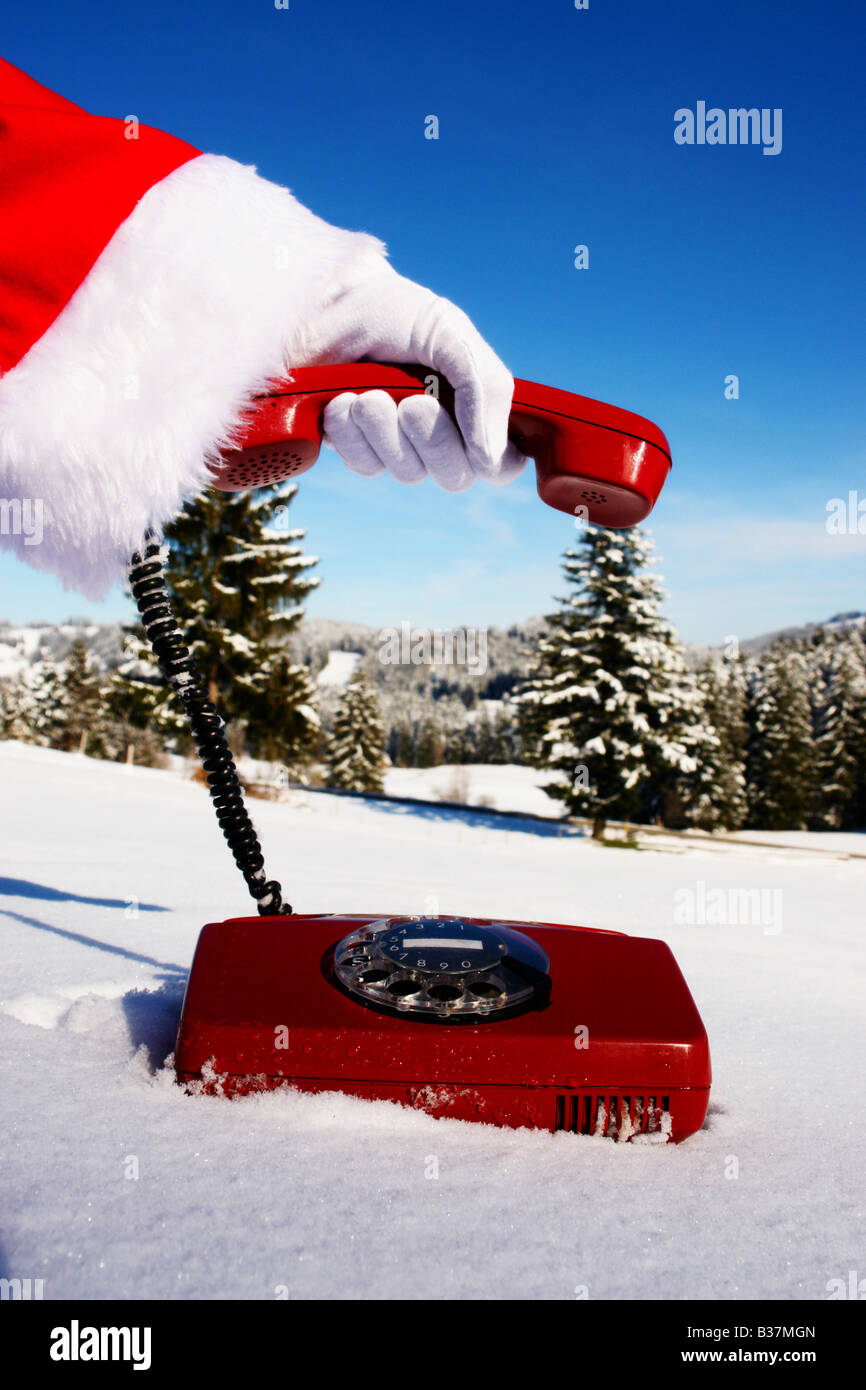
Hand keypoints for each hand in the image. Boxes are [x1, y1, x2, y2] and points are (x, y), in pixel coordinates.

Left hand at [296, 260, 527, 491]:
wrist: (324, 301)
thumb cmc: (391, 311)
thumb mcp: (451, 334)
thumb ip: (485, 388)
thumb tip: (489, 458)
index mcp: (473, 404)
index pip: (501, 462)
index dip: (494, 461)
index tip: (475, 440)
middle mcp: (439, 430)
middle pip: (455, 475)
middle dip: (433, 440)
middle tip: (410, 403)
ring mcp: (398, 442)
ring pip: (409, 472)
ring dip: (385, 433)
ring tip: (365, 394)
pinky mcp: (356, 446)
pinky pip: (366, 466)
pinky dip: (352, 435)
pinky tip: (341, 402)